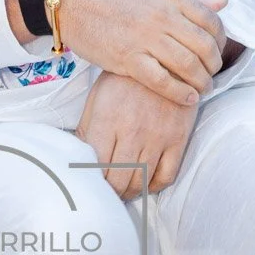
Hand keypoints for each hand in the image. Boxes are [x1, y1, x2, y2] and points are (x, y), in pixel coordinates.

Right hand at [57, 0, 226, 106]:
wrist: (72, 0)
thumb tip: (224, 2)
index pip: (211, 21)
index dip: (220, 40)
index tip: (217, 50)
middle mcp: (162, 15)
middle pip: (204, 47)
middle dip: (214, 65)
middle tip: (211, 74)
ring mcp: (145, 38)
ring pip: (188, 66)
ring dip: (201, 82)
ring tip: (202, 88)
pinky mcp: (128, 58)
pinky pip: (162, 81)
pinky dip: (180, 93)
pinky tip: (187, 98)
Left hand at [76, 71, 196, 199]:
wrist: (165, 58)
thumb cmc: (125, 79)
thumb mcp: (98, 96)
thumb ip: (86, 129)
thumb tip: (76, 158)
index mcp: (107, 119)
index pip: (94, 166)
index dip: (90, 182)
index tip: (89, 187)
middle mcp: (132, 131)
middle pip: (117, 180)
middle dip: (109, 193)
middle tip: (105, 195)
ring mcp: (157, 137)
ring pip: (141, 182)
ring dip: (129, 193)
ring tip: (122, 192)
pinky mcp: (178, 139)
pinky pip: (167, 176)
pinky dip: (154, 187)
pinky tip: (145, 184)